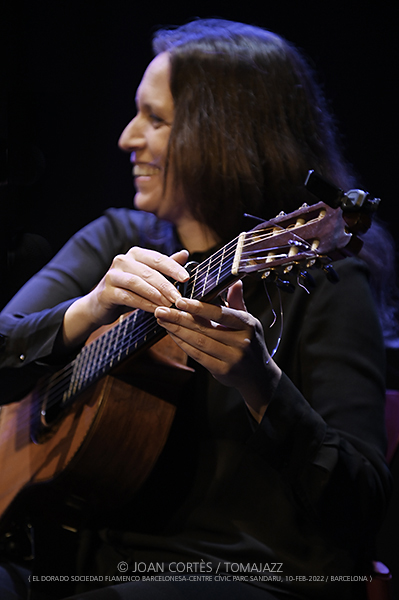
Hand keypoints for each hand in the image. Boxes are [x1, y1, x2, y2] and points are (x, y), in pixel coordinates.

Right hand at [62, 248, 188, 347]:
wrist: (100, 305)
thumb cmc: (129, 290)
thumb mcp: (148, 277)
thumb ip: (165, 266)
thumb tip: (185, 253)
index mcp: (135, 254)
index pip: (158, 258)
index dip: (173, 268)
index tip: (187, 278)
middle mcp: (122, 260)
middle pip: (149, 271)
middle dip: (166, 285)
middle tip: (179, 298)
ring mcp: (112, 275)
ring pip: (138, 283)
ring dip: (155, 295)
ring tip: (169, 305)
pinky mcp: (107, 291)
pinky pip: (128, 297)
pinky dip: (144, 304)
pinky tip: (155, 310)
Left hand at [154, 281, 280, 419]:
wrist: (259, 375)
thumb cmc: (250, 341)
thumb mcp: (248, 320)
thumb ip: (237, 301)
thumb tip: (234, 281)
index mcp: (247, 324)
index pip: (220, 314)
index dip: (198, 307)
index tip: (179, 300)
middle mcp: (241, 341)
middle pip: (204, 328)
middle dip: (179, 318)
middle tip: (160, 310)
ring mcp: (232, 358)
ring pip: (198, 342)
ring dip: (177, 330)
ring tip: (162, 320)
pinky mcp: (222, 371)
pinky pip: (197, 355)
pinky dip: (182, 344)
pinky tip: (172, 334)